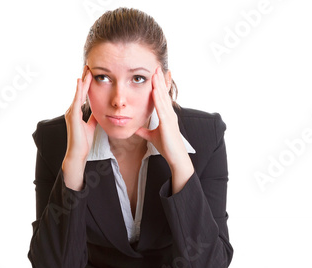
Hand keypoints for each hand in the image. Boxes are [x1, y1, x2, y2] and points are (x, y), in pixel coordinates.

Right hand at [62, 67, 96, 189]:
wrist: (78, 153)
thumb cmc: (83, 142)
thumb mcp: (91, 126)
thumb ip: (93, 118)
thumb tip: (99, 111)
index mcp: (76, 112)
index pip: (82, 94)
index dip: (86, 84)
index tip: (90, 74)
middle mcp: (72, 110)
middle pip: (79, 91)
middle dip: (84, 78)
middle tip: (88, 66)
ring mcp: (71, 112)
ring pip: (78, 93)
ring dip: (83, 81)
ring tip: (86, 70)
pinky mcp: (72, 116)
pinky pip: (76, 100)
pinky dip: (78, 90)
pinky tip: (80, 81)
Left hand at [135, 67, 193, 192]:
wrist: (176, 157)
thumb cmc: (167, 147)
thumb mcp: (152, 136)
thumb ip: (144, 131)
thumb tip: (135, 127)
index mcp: (166, 115)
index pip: (161, 97)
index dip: (158, 85)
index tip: (154, 75)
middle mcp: (169, 113)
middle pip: (163, 93)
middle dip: (159, 80)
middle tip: (156, 67)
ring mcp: (170, 117)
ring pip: (163, 98)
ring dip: (158, 85)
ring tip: (155, 73)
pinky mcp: (168, 123)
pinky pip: (162, 108)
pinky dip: (158, 98)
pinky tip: (154, 90)